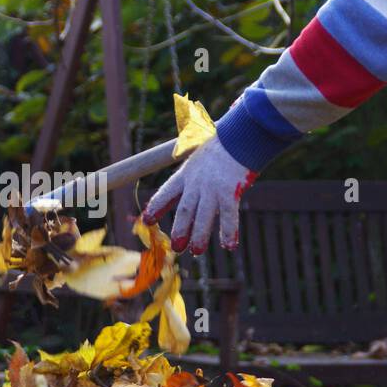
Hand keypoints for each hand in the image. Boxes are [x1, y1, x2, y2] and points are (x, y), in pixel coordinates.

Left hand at [141, 136, 256, 253]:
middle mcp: (196, 183)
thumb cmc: (222, 145)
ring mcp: (212, 188)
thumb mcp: (199, 155)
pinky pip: (229, 216)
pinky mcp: (230, 191)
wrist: (239, 135)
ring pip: (202, 217)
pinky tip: (229, 245)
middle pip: (184, 210)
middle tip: (176, 247)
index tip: (147, 220)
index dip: (156, 207)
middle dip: (179, 229)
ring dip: (199, 236)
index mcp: (186, 173)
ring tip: (196, 251)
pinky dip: (229, 232)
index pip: (166, 192)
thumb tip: (191, 186)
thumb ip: (193, 172)